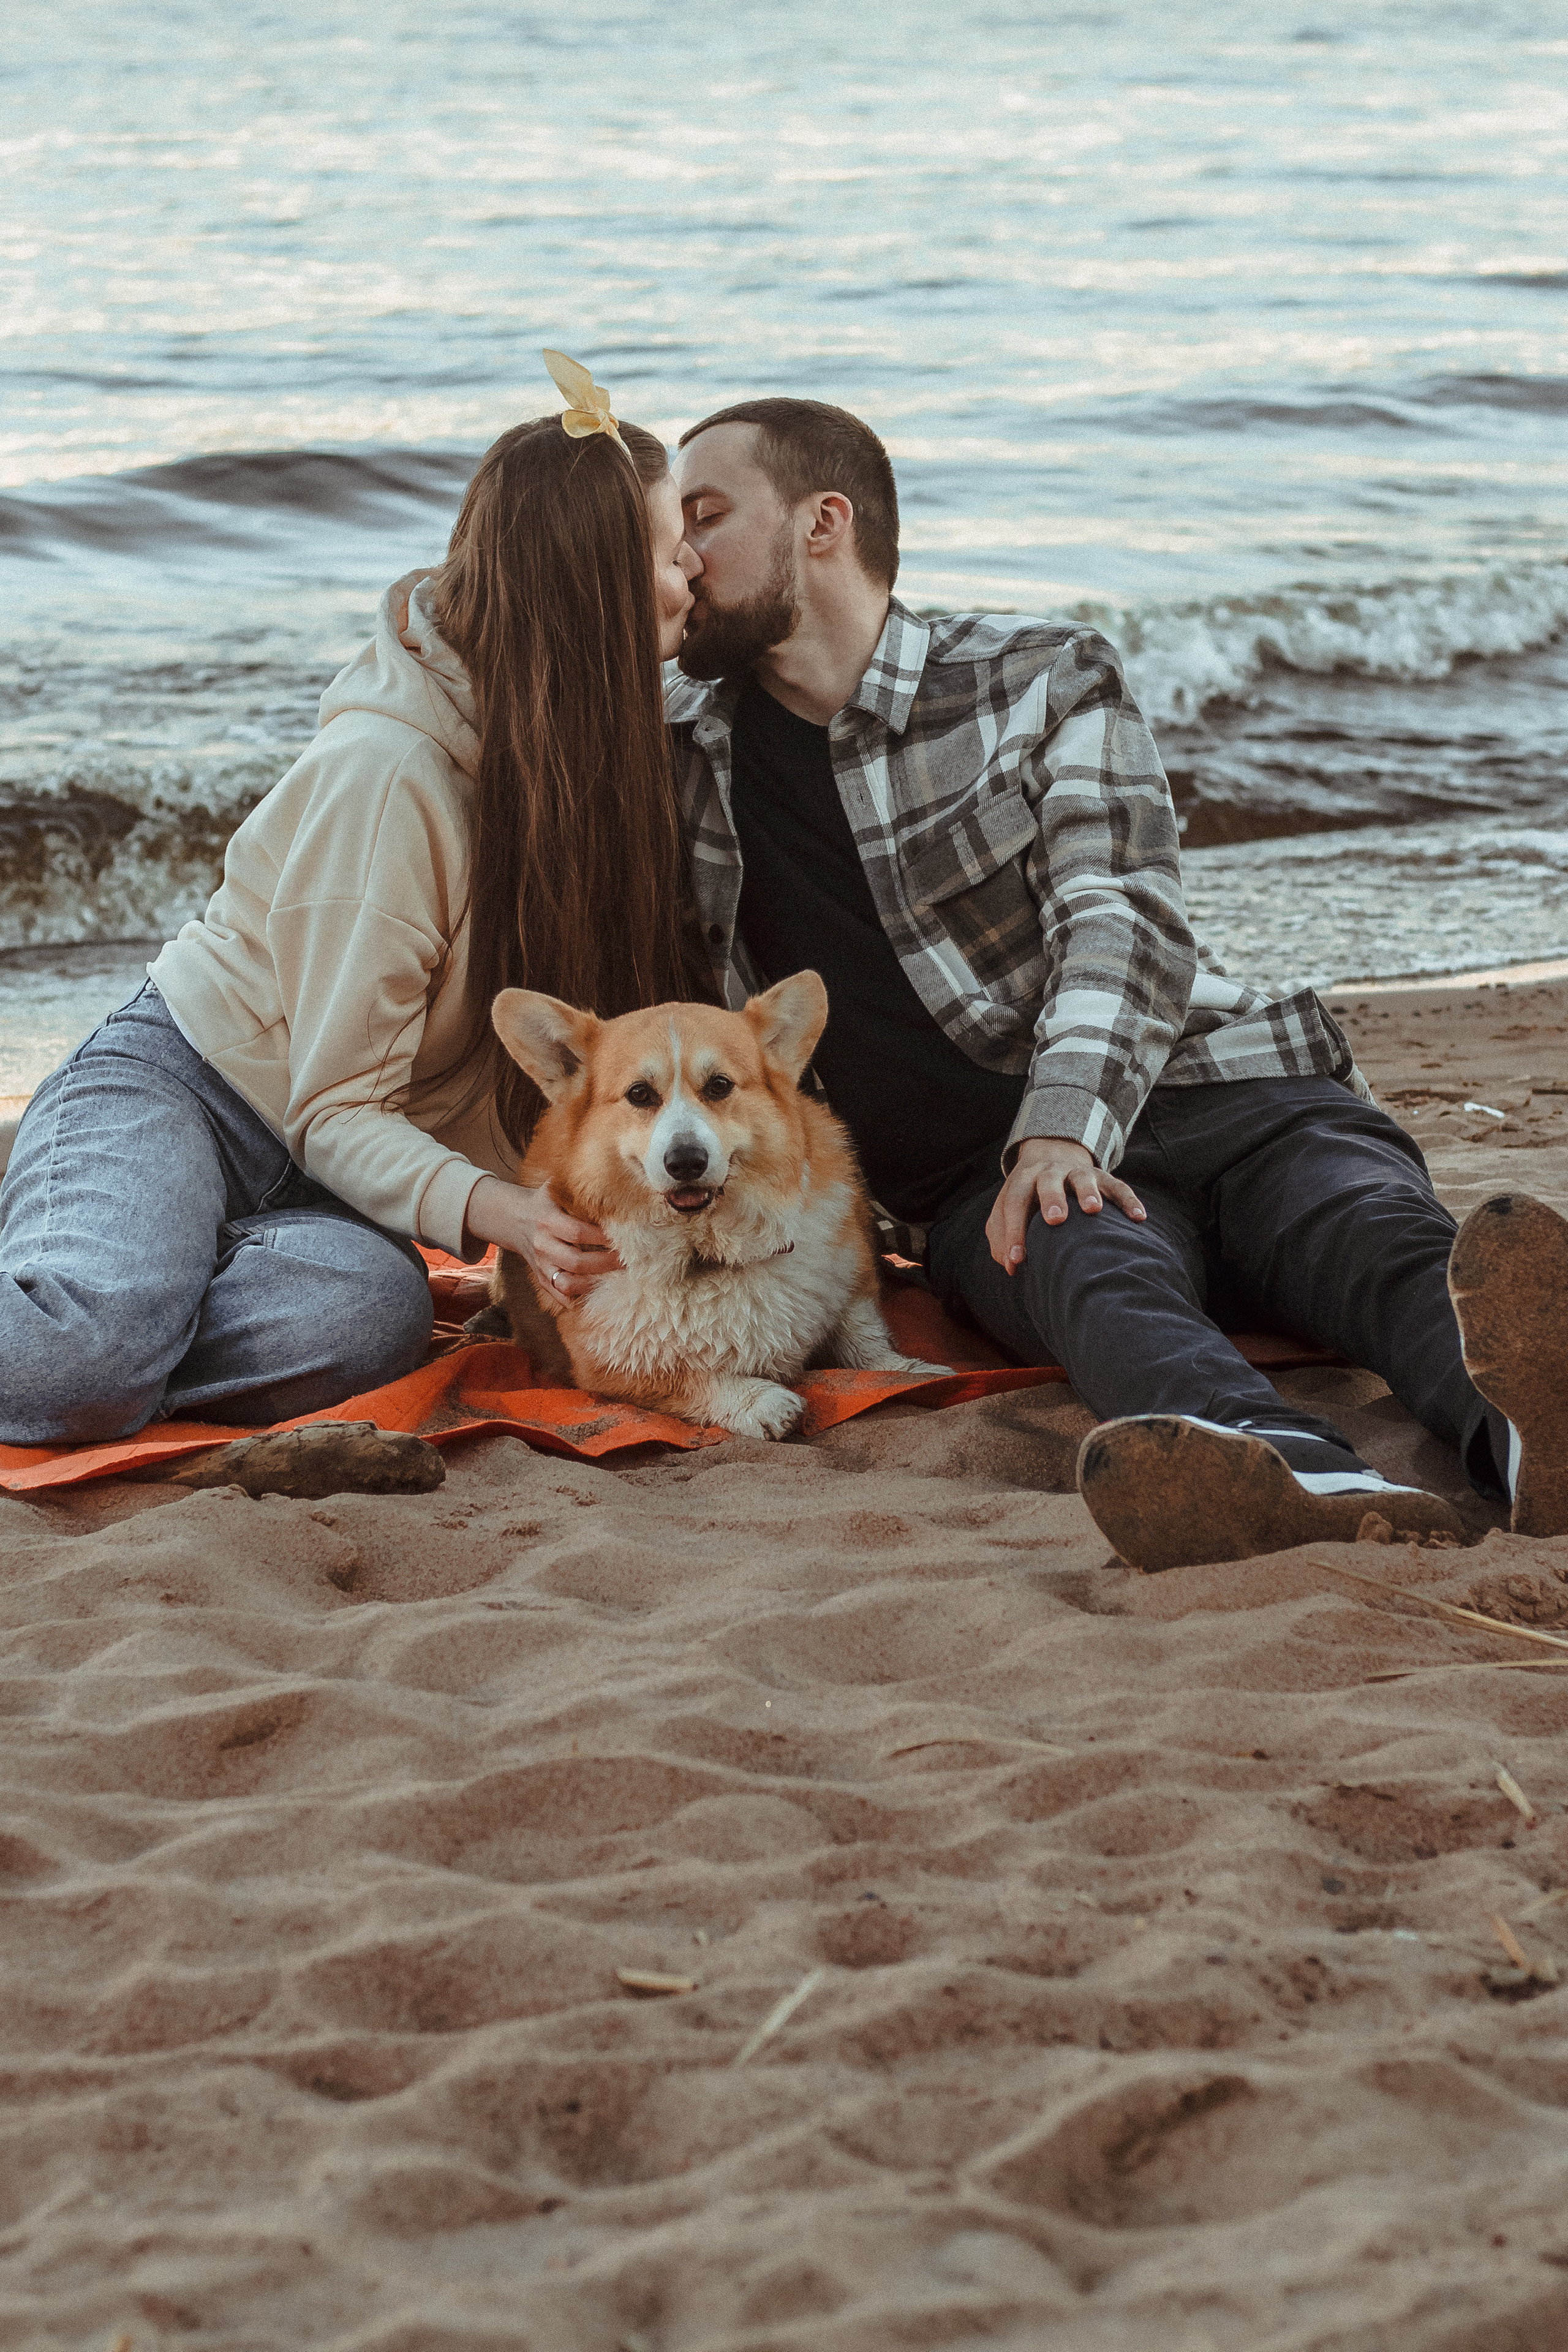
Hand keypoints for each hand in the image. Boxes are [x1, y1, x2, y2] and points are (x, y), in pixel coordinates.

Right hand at [463, 1174, 619, 1301]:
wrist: (512, 1218)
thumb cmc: (543, 1201)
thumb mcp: (555, 1188)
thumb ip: (579, 1187)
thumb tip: (614, 1174)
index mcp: (547, 1219)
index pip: (578, 1232)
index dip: (602, 1238)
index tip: (626, 1238)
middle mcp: (542, 1245)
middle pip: (576, 1262)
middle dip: (605, 1264)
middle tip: (629, 1262)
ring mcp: (540, 1264)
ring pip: (567, 1283)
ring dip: (593, 1284)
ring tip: (617, 1281)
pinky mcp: (540, 1277)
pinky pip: (557, 1294)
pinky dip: (574, 1300)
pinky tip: (595, 1296)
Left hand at [985, 1136, 1146, 1274]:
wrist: (1051, 1156)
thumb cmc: (1027, 1198)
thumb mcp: (1007, 1210)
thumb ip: (1000, 1234)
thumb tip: (1010, 1265)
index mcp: (1023, 1181)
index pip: (1014, 1203)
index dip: (1013, 1231)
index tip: (1016, 1260)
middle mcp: (1050, 1172)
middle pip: (1048, 1182)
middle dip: (1051, 1199)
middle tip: (1055, 1219)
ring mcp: (1078, 1173)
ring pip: (1083, 1178)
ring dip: (1088, 1192)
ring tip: (1093, 1210)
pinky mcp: (1103, 1178)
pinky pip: (1117, 1186)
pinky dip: (1128, 1201)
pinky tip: (1139, 1218)